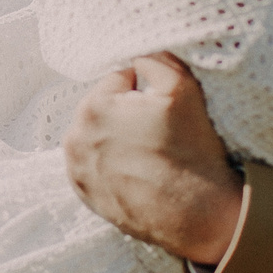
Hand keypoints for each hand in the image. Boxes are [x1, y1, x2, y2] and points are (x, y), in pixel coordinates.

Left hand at [63, 54, 245, 265]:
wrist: (197, 214)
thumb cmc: (190, 151)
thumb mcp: (182, 88)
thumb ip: (155, 59)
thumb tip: (138, 57)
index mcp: (94, 105)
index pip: (119, 79)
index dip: (145, 90)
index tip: (162, 109)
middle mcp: (76, 136)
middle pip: (105, 107)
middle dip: (127, 113)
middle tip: (157, 132)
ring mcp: (77, 168)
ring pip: (98, 135)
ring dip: (116, 136)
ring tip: (148, 153)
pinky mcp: (83, 192)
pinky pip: (95, 164)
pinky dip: (110, 162)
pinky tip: (137, 170)